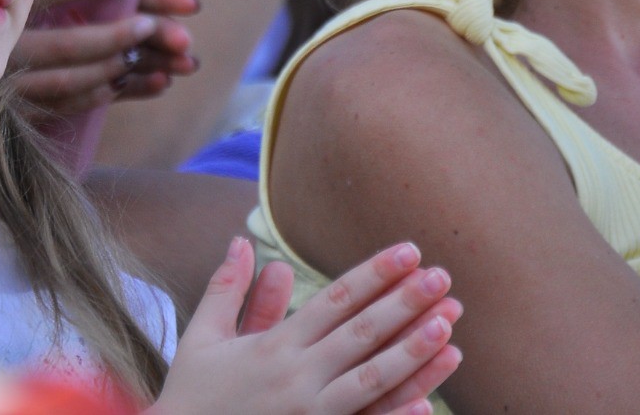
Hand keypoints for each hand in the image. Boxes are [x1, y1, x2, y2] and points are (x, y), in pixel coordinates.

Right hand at [11, 0, 197, 115]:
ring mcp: (10, 78)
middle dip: (116, 36)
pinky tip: (133, 82)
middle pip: (67, 43)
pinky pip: (62, 105)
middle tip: (155, 26)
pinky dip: (100, 96)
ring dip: (116, 68)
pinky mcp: (17, 105)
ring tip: (162, 62)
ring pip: (67, 79)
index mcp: (10, 1)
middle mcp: (8, 41)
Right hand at [151, 239, 462, 414]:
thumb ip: (226, 289)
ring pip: (371, 380)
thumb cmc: (191, 401)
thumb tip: (240, 239)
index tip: (410, 251)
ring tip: (448, 325)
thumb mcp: (201, 341)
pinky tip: (429, 402)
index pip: (336, 300)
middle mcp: (296, 378)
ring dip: (412, 352)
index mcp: (274, 346)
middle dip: (405, 302)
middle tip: (444, 276)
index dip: (375, 274)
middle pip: (361, 333)